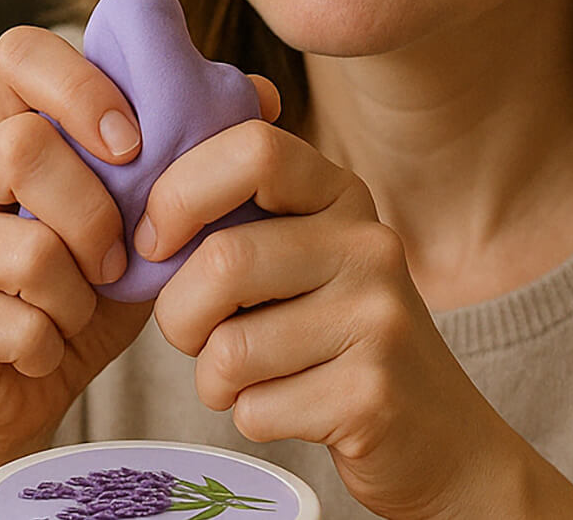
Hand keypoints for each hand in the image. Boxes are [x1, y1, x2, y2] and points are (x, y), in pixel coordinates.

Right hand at [0, 26, 153, 465]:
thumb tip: (263, 93)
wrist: (30, 376)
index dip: (81, 86)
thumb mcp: (149, 209)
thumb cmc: (97, 277)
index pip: (21, 52)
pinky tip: (48, 343)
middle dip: (97, 215)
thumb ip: (192, 149)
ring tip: (80, 303)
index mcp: (8, 122)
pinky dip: (54, 342)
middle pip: (24, 147)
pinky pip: (16, 325)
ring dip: (79, 293)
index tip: (134, 143)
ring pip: (28, 251)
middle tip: (117, 257)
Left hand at [141, 87, 552, 518]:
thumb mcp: (301, 248)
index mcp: (340, 193)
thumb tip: (141, 194)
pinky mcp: (372, 392)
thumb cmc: (330, 329)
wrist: (431, 424)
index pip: (254, 148)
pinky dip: (248, 416)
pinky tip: (290, 405)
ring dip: (212, 377)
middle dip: (179, 313)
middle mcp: (368, 242)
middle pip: (223, 260)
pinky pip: (255, 409)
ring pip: (229, 348)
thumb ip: (240, 211)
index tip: (156, 241)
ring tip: (249, 373)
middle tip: (192, 331)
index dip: (181, 191)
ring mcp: (378, 315)